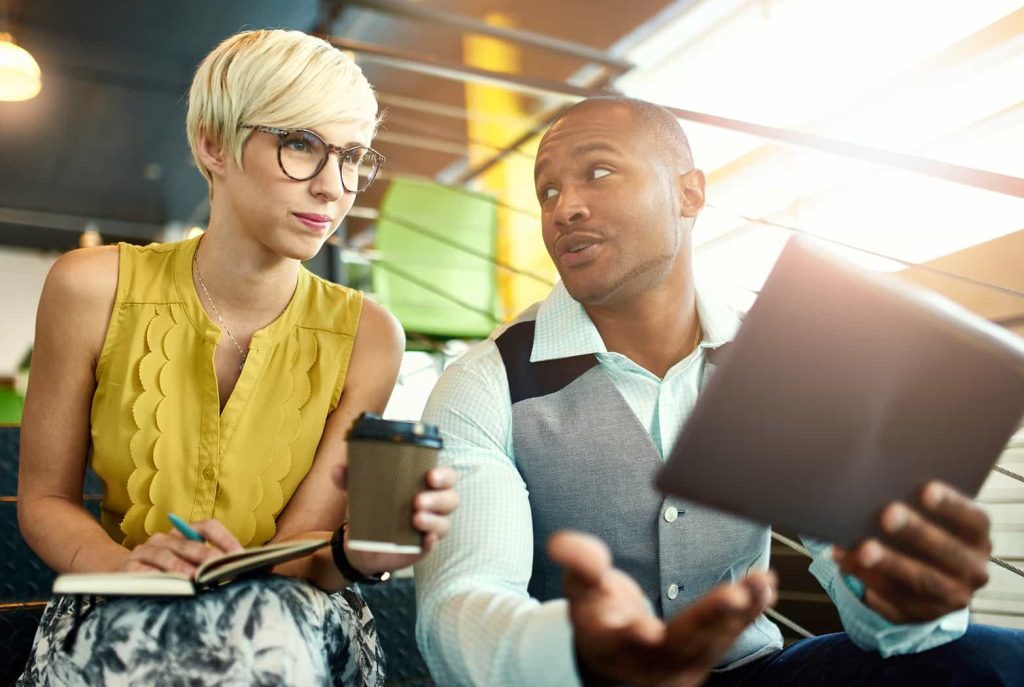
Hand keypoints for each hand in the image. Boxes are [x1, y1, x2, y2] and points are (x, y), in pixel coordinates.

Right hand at [119, 519, 244, 576]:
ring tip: (192, 577)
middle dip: (205, 554)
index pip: (207, 526)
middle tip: (218, 566)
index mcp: (182, 533)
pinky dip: (153, 576)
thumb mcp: (185, 562)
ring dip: (179, 566)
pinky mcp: (128, 567)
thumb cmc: (162, 570)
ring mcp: (144, 551)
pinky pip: (141, 570)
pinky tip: (164, 583)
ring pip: (164, 555)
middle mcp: (164, 538)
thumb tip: (235, 569)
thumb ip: (206, 563)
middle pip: (187, 543)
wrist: (117, 572)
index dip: (225, 538)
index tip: (239, 555)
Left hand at [331, 464, 458, 574]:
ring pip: (444, 523)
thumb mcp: (361, 490)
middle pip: (451, 499)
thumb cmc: (371, 507)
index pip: (446, 477)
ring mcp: (429, 527)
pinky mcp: (422, 547)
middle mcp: (433, 506)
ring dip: (433, 520)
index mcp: (424, 485)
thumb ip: (350, 478)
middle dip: (438, 499)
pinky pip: (433, 545)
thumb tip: (338, 469)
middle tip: (418, 501)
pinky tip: (424, 539)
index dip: (445, 475)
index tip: (430, 475)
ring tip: (415, 518)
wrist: (361, 542)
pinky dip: (430, 541)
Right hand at [549, 531, 775, 686]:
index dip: (633, 637)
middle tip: (734, 597)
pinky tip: (765, 588)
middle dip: (708, 621)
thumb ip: (578, 565)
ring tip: (759, 583)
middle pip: (679, 645)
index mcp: (609, 646)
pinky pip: (729, 637)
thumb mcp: (580, 589)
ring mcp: (680, 665)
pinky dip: (749, 613)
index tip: (645, 628)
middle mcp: (647, 663)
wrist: (615, 656)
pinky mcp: (705, 657)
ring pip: (712, 642)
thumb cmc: (597, 615)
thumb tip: (561, 543)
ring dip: (739, 613)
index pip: (621, 643)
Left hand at [833, 480, 990, 623]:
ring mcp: (950, 597)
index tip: (926, 489)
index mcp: (977, 538)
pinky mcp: (921, 614)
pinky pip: (894, 597)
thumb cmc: (924, 532)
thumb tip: (875, 487)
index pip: (973, 520)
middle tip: (888, 514)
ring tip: (862, 548)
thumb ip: (914, 504)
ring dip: (890, 563)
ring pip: (920, 580)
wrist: (930, 582)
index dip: (951, 505)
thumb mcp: (931, 520)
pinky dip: (867, 578)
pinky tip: (845, 560)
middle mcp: (972, 570)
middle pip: (948, 552)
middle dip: (917, 533)